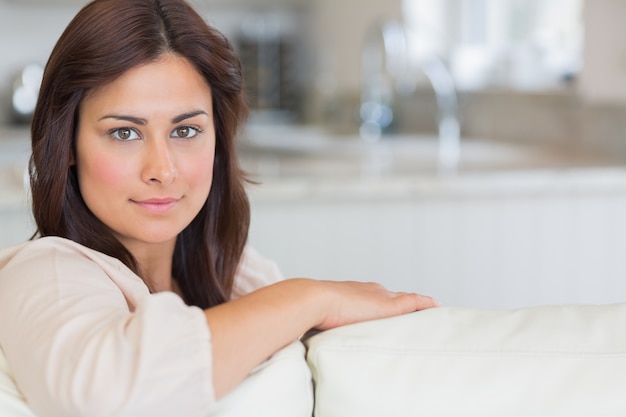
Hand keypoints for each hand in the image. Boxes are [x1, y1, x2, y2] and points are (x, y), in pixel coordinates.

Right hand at [314, 280, 438, 330]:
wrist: (314, 301)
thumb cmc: (311, 311)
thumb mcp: (322, 316)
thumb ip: (327, 321)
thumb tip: (316, 332)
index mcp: (354, 292)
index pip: (375, 297)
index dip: (384, 302)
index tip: (388, 309)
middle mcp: (370, 291)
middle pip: (393, 296)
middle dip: (404, 303)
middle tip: (415, 312)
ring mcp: (380, 296)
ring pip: (406, 299)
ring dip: (418, 306)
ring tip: (431, 312)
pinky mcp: (389, 306)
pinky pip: (415, 302)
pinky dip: (426, 304)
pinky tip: (438, 308)